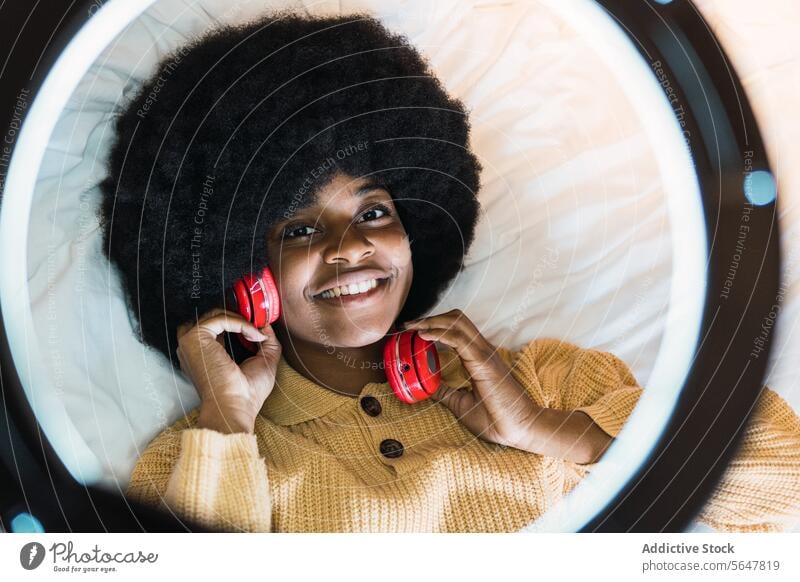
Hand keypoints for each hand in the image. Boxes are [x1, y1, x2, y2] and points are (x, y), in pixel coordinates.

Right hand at [176, 308, 281, 433]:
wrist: (235, 408)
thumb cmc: (246, 394)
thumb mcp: (264, 361)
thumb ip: (266, 340)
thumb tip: (266, 324)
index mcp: (204, 353)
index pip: (218, 326)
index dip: (240, 323)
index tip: (259, 328)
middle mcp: (194, 347)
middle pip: (215, 316)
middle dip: (241, 317)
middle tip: (259, 325)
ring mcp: (191, 341)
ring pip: (216, 314)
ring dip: (242, 320)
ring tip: (257, 335)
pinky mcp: (194, 338)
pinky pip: (220, 318)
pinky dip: (241, 323)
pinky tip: (253, 335)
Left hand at [402, 309, 539, 448]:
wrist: (521, 429)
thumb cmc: (497, 419)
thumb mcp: (462, 404)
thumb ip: (446, 393)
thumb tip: (427, 387)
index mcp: (478, 357)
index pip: (456, 329)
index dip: (434, 325)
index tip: (412, 330)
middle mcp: (482, 350)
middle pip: (456, 319)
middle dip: (430, 318)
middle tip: (408, 324)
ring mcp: (484, 354)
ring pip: (457, 323)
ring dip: (432, 321)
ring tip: (413, 326)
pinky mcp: (484, 362)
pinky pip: (460, 339)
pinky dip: (440, 333)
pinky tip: (424, 335)